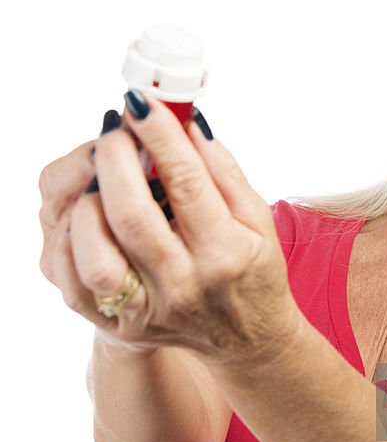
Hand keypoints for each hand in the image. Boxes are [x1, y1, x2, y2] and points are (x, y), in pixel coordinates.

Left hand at [39, 95, 301, 366]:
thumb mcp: (257, 218)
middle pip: (131, 215)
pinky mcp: (122, 324)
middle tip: (116, 130)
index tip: (143, 103)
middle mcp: (185, 284)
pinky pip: (76, 282)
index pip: (186, 182)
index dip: (160, 135)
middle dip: (115, 159)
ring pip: (96, 254)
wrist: (248, 338)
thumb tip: (185, 121)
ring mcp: (149, 309)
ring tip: (102, 178)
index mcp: (226, 253)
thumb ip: (222, 169)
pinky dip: (72, 241)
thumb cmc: (253, 268)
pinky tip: (89, 215)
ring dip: (89, 203)